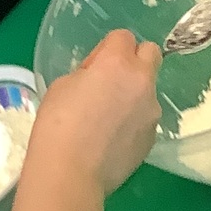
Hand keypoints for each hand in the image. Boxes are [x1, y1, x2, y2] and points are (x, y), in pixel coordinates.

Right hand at [27, 29, 161, 196]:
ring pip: (148, 90)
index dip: (106, 50)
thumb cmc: (57, 125)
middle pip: (151, 53)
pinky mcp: (152, 137)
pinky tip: (111, 140)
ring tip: (107, 121)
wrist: (70, 173)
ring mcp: (152, 111)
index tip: (92, 68)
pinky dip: (133, 122)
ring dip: (133, 95)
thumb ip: (89, 73)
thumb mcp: (63, 85)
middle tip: (111, 82)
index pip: (123, 36)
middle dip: (134, 60)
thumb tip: (100, 80)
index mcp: (117, 63)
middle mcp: (142, 82)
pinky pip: (145, 118)